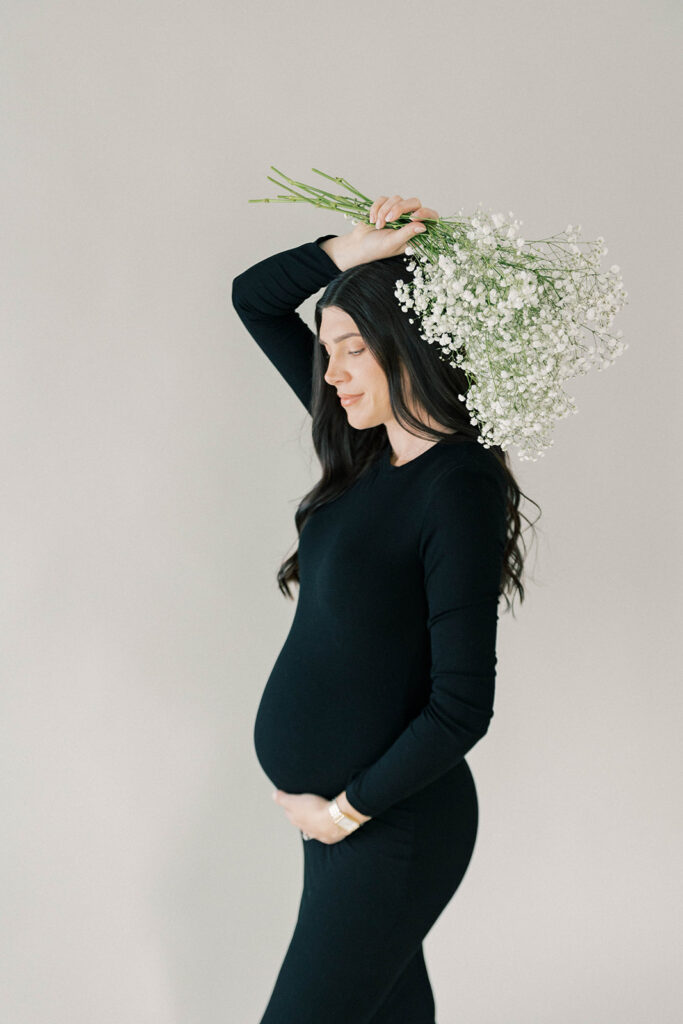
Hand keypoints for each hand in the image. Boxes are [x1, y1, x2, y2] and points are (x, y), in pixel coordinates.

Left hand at [272, 789, 368, 843]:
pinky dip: (326, 829)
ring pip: (313, 829)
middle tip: (305, 807)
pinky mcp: (330, 837)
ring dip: (314, 823)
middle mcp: (306, 829)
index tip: (293, 801)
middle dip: (301, 816)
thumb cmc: (315, 809)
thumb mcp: (295, 801)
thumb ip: (283, 798)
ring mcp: (318, 834)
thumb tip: (273, 795)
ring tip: (318, 816)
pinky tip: (329, 824)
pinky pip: (326, 833)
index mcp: (297, 820)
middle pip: (301, 822)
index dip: (291, 806)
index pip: (290, 813)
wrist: (334, 819)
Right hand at [319, 194, 439, 270]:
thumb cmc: (376, 248)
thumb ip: (407, 233)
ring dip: (384, 211)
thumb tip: (424, 226)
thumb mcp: (393, 243)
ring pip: (397, 198)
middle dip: (400, 209)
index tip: (413, 217)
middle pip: (414, 202)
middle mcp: (409, 220)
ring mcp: (397, 212)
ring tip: (378, 225)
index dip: (425, 213)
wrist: (358, 245)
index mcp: (415, 232)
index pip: (430, 217)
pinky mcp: (385, 205)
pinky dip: (376, 208)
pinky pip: (384, 198)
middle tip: (389, 220)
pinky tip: (372, 220)